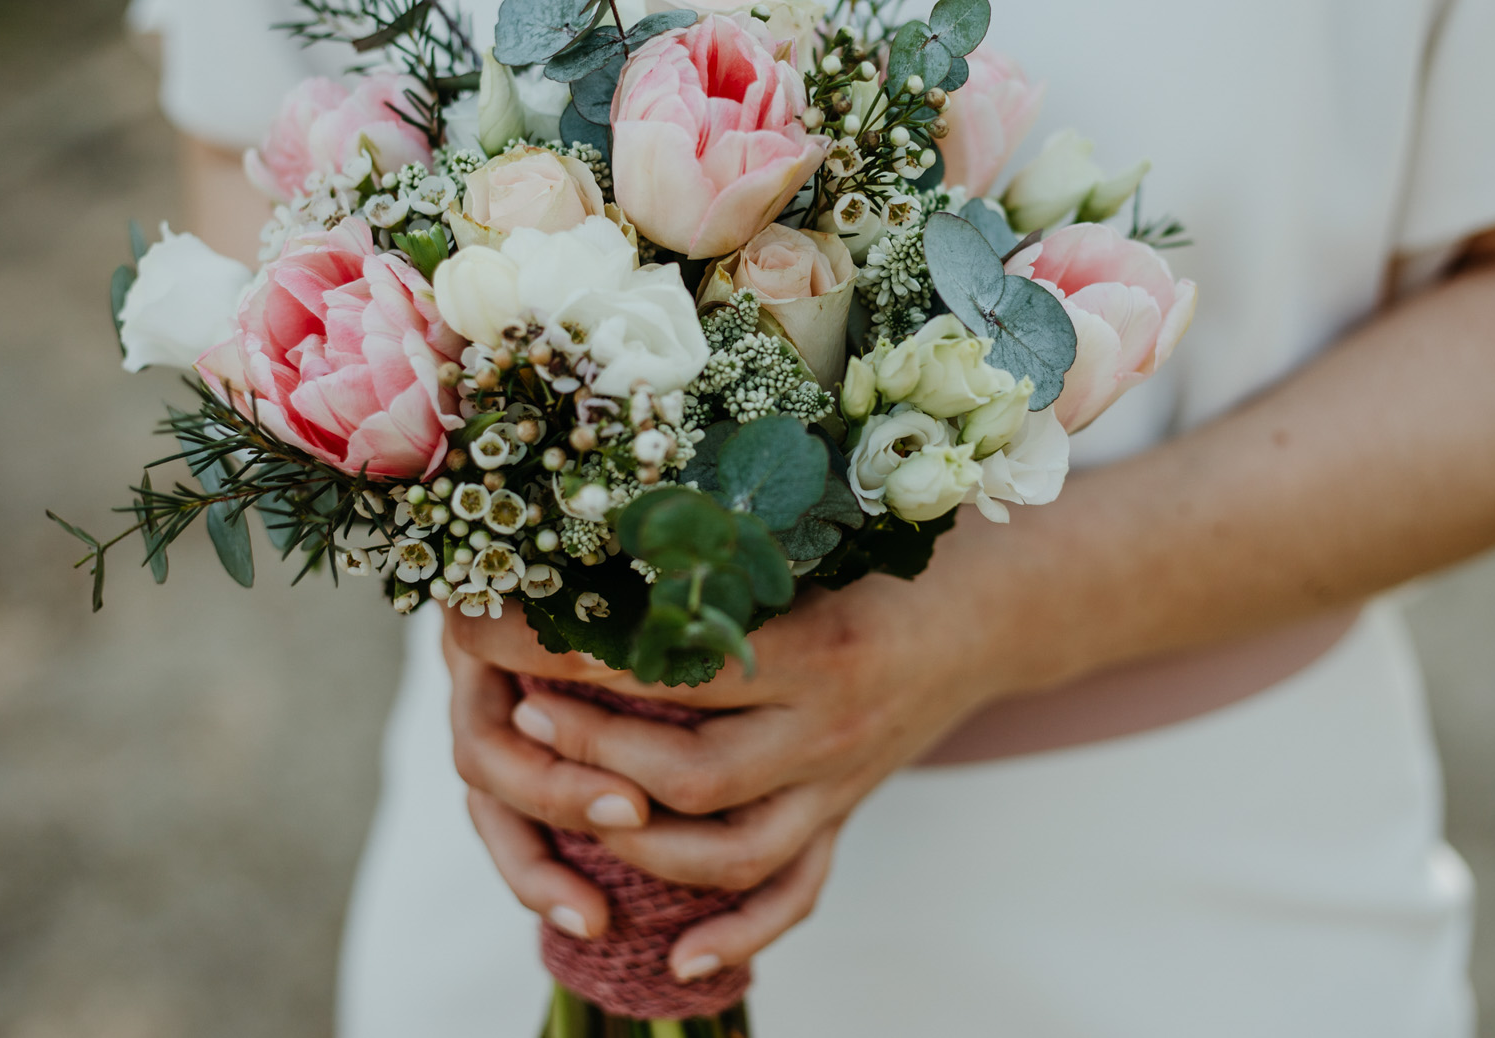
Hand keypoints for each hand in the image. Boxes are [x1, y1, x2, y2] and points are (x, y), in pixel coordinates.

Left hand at [444, 533, 1019, 978]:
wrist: (984, 620)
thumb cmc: (883, 564)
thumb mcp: (814, 544)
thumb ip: (725, 554)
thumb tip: (593, 536)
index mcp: (821, 649)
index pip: (681, 666)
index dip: (586, 660)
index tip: (509, 636)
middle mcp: (830, 731)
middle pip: (692, 773)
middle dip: (593, 752)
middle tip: (525, 714)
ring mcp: (838, 787)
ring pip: (728, 850)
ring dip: (637, 839)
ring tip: (568, 804)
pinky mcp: (841, 818)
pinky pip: (794, 894)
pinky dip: (738, 934)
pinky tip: (678, 958)